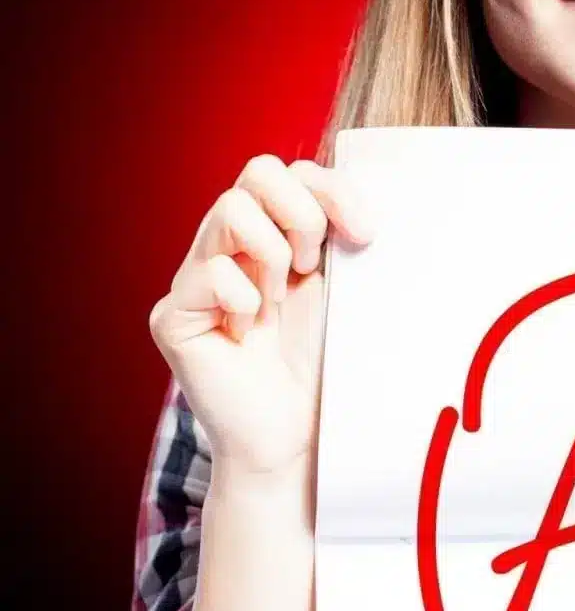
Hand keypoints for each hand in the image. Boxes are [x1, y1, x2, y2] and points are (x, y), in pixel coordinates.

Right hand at [148, 153, 375, 476]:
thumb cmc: (325, 370)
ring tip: (279, 300)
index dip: (330, 191)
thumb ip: (339, 237)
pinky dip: (244, 299)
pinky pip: (211, 273)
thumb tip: (359, 194)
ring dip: (271, 251)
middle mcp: (230, 251)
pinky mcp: (173, 316)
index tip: (365, 235)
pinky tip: (249, 334)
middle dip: (301, 213)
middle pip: (257, 171)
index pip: (289, 172)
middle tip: (314, 266)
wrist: (300, 439)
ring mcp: (196, 281)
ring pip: (230, 209)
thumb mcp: (343, 290)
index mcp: (272, 239)